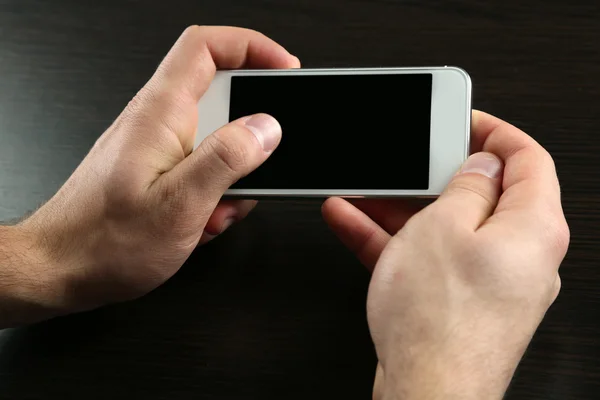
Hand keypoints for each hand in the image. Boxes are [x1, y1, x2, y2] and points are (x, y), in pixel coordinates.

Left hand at [5, 26, 298, 323]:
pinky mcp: (160, 170)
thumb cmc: (103, 241)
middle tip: (258, 167)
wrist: (61, 268)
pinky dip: (215, 194)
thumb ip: (227, 160)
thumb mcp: (179, 204)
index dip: (252, 47)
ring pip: (218, 141)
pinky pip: (204, 167)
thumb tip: (266, 128)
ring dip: (232, 177)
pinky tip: (201, 221)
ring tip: (216, 211)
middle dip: (250, 138)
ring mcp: (159, 146)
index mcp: (161, 114)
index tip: (284, 70)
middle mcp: (158, 122)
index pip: (207, 48)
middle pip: (223, 98)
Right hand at [323, 111, 569, 398]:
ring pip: (445, 227)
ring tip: (363, 188)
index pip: (529, 159)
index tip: (463, 119)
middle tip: (406, 158)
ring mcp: (487, 281)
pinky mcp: (457, 303)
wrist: (426, 394)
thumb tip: (481, 166)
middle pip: (481, 195)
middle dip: (435, 173)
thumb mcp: (445, 227)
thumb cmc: (441, 320)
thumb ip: (467, 186)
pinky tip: (352, 220)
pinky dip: (394, 238)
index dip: (495, 132)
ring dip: (402, 206)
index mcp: (532, 228)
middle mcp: (519, 255)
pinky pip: (427, 257)